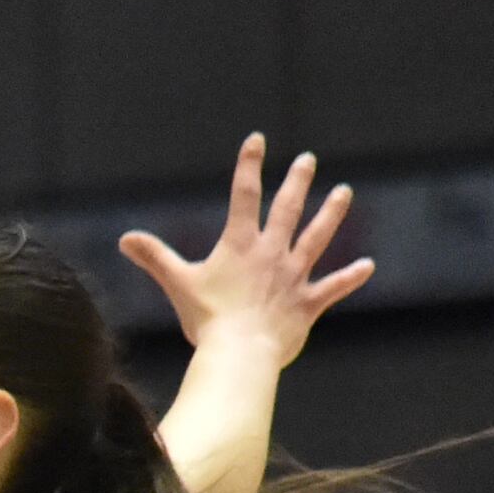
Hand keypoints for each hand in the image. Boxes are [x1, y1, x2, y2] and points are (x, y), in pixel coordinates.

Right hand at [119, 134, 371, 370]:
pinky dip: (351, 277)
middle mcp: (272, 254)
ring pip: (317, 238)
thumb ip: (155, 258)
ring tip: (344, 192)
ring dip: (331, 214)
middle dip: (297, 182)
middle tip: (308, 160)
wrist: (240, 352)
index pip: (244, 196)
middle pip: (287, 210)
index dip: (249, 166)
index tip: (257, 140)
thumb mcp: (177, 284)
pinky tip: (367, 265)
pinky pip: (333, 288)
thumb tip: (126, 238)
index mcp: (241, 246)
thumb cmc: (207, 319)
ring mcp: (294, 277)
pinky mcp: (307, 304)